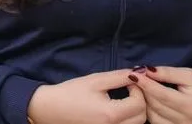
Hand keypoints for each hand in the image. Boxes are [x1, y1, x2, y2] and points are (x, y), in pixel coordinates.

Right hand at [28, 69, 146, 123]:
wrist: (50, 109)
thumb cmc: (71, 92)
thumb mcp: (96, 80)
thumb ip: (119, 76)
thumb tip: (139, 72)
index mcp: (110, 114)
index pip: (140, 103)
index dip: (138, 90)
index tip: (128, 82)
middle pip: (142, 117)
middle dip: (140, 101)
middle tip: (128, 90)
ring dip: (135, 112)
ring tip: (123, 100)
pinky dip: (127, 120)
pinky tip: (118, 111)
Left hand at [133, 66, 191, 123]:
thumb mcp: (188, 73)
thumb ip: (167, 73)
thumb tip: (146, 70)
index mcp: (189, 105)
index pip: (160, 94)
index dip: (145, 83)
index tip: (133, 73)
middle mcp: (185, 120)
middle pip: (155, 105)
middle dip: (143, 90)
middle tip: (136, 77)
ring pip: (152, 115)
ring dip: (145, 100)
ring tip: (144, 87)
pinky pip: (156, 122)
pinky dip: (150, 110)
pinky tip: (151, 99)